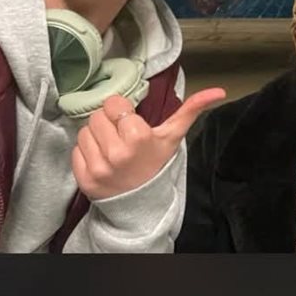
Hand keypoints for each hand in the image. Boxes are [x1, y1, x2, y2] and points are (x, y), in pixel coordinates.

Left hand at [71, 88, 225, 199]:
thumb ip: (191, 110)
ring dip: (96, 137)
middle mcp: (116, 152)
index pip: (114, 103)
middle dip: (108, 123)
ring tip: (111, 148)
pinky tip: (102, 161)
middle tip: (120, 136)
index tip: (129, 123)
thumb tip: (219, 90)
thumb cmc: (156, 164)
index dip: (121, 111)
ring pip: (84, 132)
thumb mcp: (172, 137)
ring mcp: (98, 167)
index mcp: (138, 136)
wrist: (143, 204)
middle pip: (97, 116)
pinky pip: (76, 150)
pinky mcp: (84, 179)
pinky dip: (87, 154)